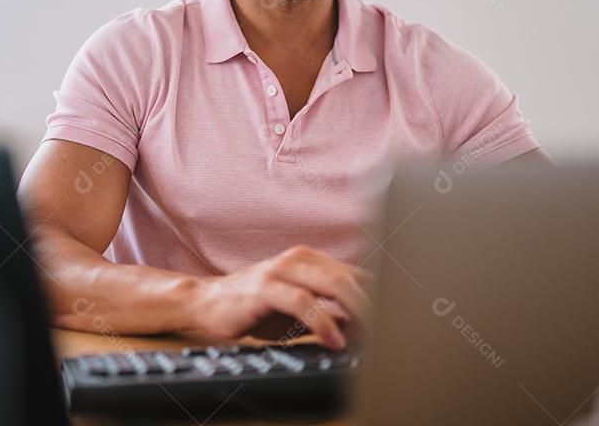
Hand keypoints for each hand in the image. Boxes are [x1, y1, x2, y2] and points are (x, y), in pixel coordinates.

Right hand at [187, 245, 371, 349]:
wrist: (206, 302)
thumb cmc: (254, 307)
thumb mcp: (298, 310)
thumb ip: (330, 313)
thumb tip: (364, 329)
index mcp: (311, 260)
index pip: (357, 274)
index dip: (378, 298)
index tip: (392, 324)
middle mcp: (299, 259)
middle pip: (350, 277)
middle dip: (374, 306)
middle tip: (387, 333)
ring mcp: (281, 270)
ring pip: (332, 283)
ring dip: (356, 311)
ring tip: (368, 337)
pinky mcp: (264, 287)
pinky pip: (303, 301)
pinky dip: (323, 322)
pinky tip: (333, 340)